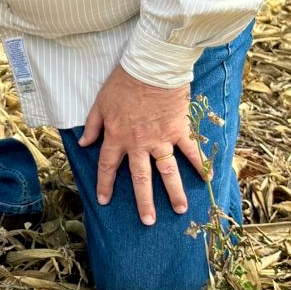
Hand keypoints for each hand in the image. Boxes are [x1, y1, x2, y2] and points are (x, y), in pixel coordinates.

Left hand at [78, 64, 200, 224]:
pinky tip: (207, 179)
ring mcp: (161, 138)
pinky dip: (199, 164)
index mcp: (117, 137)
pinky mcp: (179, 129)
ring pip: (167, 171)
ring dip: (174, 191)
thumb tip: (83, 144)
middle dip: (144, 202)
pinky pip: (190, 150)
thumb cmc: (122, 82)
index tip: (104, 201)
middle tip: (148, 222)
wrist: (150, 67)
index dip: (105, 184)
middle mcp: (139, 144)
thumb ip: (92, 125)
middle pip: (140, 178)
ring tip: (180, 210)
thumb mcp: (100, 103)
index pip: (108, 166)